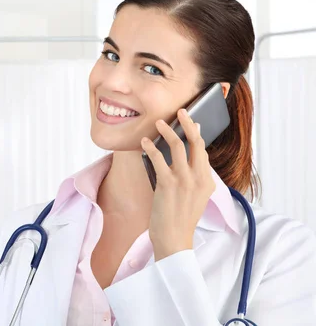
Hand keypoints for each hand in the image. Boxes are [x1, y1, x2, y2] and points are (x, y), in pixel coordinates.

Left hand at [141, 108, 215, 261]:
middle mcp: (199, 179)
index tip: (191, 121)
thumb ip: (191, 177)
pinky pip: (158, 159)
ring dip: (167, 131)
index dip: (197, 134)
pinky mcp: (168, 185)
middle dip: (188, 123)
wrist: (174, 240)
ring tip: (158, 122)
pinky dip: (150, 148)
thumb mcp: (193, 197)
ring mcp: (184, 181)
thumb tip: (181, 156)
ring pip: (178, 146)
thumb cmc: (179, 219)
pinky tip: (143, 142)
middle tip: (180, 111)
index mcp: (207, 182)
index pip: (203, 151)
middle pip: (196, 143)